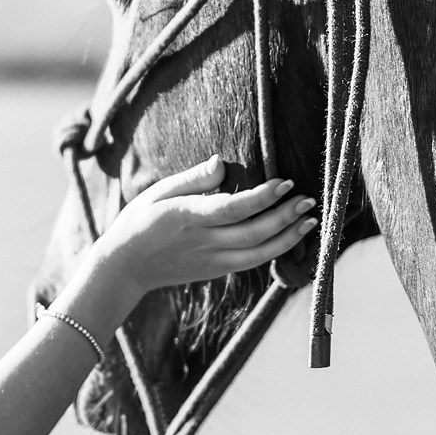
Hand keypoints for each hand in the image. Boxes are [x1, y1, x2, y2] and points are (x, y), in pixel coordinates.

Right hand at [90, 157, 317, 298]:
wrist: (125, 267)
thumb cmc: (140, 221)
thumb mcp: (158, 192)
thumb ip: (192, 179)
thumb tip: (221, 163)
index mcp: (187, 218)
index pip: (233, 209)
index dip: (262, 198)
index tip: (285, 183)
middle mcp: (203, 243)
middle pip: (252, 233)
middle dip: (285, 218)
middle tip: (309, 200)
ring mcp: (211, 261)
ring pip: (258, 254)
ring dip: (287, 238)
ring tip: (310, 221)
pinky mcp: (216, 271)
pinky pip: (251, 263)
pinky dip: (274, 251)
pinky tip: (290, 237)